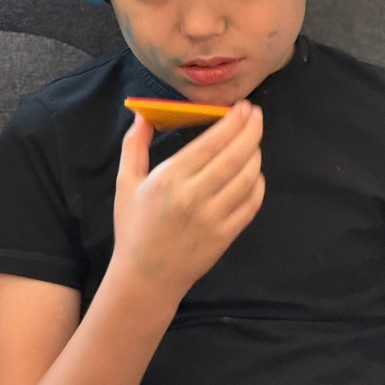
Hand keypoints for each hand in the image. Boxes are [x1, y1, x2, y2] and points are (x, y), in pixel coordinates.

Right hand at [112, 101, 263, 306]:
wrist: (146, 277)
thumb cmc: (134, 226)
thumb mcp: (126, 182)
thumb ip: (134, 145)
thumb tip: (142, 114)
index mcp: (169, 179)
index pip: (211, 142)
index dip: (232, 122)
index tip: (242, 107)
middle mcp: (194, 196)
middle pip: (235, 155)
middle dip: (251, 130)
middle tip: (256, 114)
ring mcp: (214, 218)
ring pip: (248, 177)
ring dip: (255, 154)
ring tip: (253, 140)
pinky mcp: (227, 235)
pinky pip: (252, 203)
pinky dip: (258, 183)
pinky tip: (254, 172)